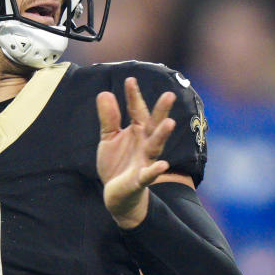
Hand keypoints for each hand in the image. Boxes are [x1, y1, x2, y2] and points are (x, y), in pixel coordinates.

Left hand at [96, 77, 175, 228]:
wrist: (117, 194)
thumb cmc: (117, 164)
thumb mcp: (108, 138)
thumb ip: (109, 118)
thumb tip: (105, 93)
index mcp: (137, 131)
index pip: (136, 110)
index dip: (133, 96)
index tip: (130, 80)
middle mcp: (145, 144)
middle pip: (154, 124)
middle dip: (161, 110)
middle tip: (169, 95)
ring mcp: (145, 160)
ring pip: (156, 146)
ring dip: (163, 135)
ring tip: (169, 122)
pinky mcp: (140, 179)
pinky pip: (148, 174)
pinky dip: (154, 170)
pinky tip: (161, 165)